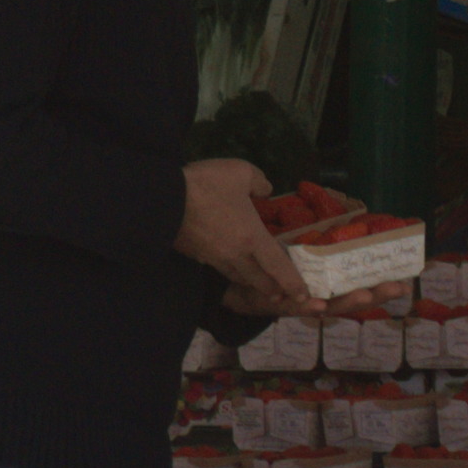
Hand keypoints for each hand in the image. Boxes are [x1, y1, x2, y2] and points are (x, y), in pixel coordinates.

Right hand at [177, 156, 317, 319]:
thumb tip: (266, 191)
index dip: (292, 282)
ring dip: (251, 282)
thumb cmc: (207, 185)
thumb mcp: (240, 172)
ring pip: (238, 276)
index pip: (278, 266)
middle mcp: (236, 255)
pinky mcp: (196, 255)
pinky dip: (230, 270)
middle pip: (259, 280)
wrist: (164, 199)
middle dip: (272, 289)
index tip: (303, 295)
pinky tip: (228, 262)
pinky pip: (219, 267)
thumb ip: (259, 182)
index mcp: (252, 238)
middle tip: (281, 293)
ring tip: (257, 282)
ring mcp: (214, 258)